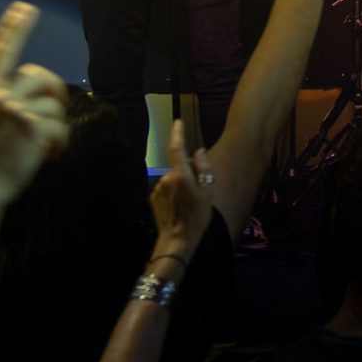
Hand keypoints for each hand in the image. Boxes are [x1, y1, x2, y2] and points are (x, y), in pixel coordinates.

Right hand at [0, 3, 69, 201]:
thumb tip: (16, 95)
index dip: (12, 30)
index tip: (25, 8)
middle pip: (37, 73)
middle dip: (54, 88)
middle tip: (57, 102)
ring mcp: (13, 111)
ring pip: (53, 103)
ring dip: (55, 125)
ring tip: (45, 144)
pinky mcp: (31, 128)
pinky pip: (60, 126)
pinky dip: (60, 142)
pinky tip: (49, 155)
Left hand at [148, 118, 216, 255]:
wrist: (177, 240)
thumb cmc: (197, 216)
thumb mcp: (208, 192)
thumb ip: (204, 168)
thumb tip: (199, 151)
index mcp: (181, 174)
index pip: (178, 148)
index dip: (178, 133)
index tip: (178, 121)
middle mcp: (166, 178)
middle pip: (179, 167)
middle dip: (188, 172)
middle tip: (200, 189)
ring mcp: (158, 188)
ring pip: (173, 179)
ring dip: (181, 184)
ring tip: (190, 203)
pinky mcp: (153, 198)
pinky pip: (166, 189)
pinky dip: (173, 193)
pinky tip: (180, 207)